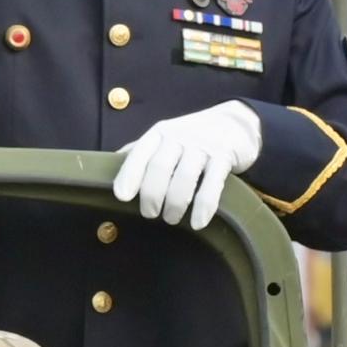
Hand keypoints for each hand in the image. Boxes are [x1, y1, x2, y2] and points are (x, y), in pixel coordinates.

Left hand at [110, 102, 263, 228]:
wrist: (237, 124)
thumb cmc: (193, 138)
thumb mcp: (166, 138)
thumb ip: (141, 151)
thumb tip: (108, 166)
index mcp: (160, 133)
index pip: (140, 153)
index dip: (129, 175)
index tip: (122, 197)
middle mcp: (179, 137)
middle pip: (160, 167)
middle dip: (152, 195)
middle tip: (150, 214)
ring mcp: (203, 146)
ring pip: (184, 177)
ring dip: (175, 204)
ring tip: (171, 219)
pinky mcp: (224, 157)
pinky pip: (212, 184)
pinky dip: (204, 206)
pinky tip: (199, 222)